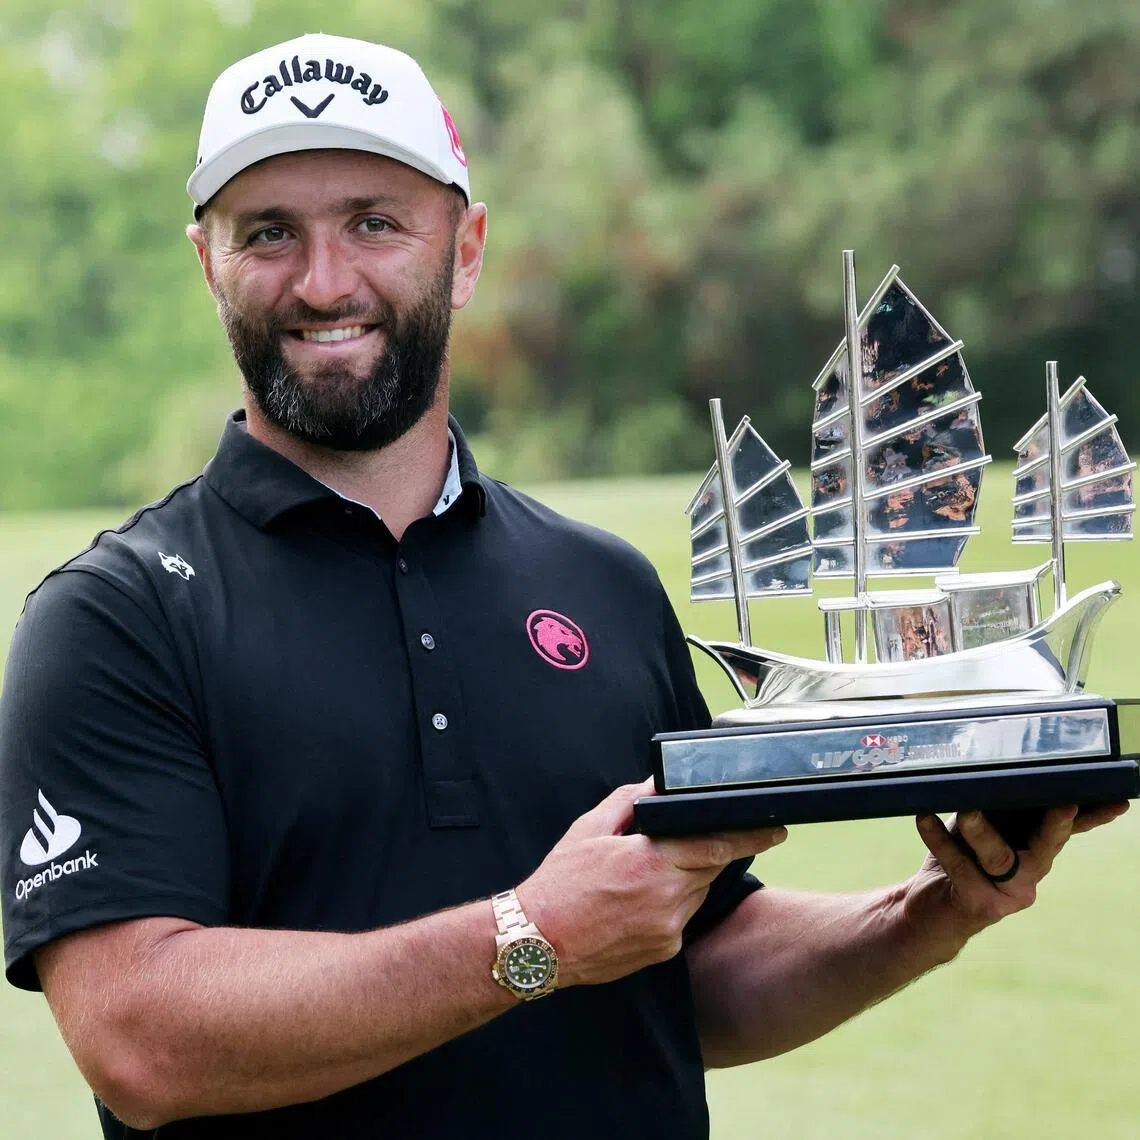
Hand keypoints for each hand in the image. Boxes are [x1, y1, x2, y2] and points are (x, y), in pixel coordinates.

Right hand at [517, 779, 785, 986]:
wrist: (537, 942)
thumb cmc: (560, 882)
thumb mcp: (590, 828)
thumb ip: (630, 802)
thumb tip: (657, 784)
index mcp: (649, 862)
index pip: (716, 845)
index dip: (749, 836)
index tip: (774, 828)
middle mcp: (665, 898)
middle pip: (710, 868)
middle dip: (712, 851)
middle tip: (707, 838)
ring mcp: (667, 929)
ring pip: (698, 892)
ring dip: (689, 876)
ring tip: (655, 869)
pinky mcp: (664, 950)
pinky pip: (683, 917)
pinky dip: (675, 901)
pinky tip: (644, 898)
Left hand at [904, 802, 1129, 954]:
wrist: (930, 907)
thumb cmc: (958, 856)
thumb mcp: (978, 825)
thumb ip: (992, 803)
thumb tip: (992, 764)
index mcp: (1036, 846)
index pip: (1071, 827)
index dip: (1095, 815)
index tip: (1118, 799)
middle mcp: (1032, 871)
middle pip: (1049, 845)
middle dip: (1056, 825)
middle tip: (1064, 805)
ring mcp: (1010, 892)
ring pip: (1000, 857)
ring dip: (981, 831)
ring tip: (966, 810)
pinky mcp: (981, 904)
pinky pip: (960, 867)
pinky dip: (939, 840)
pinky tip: (924, 819)